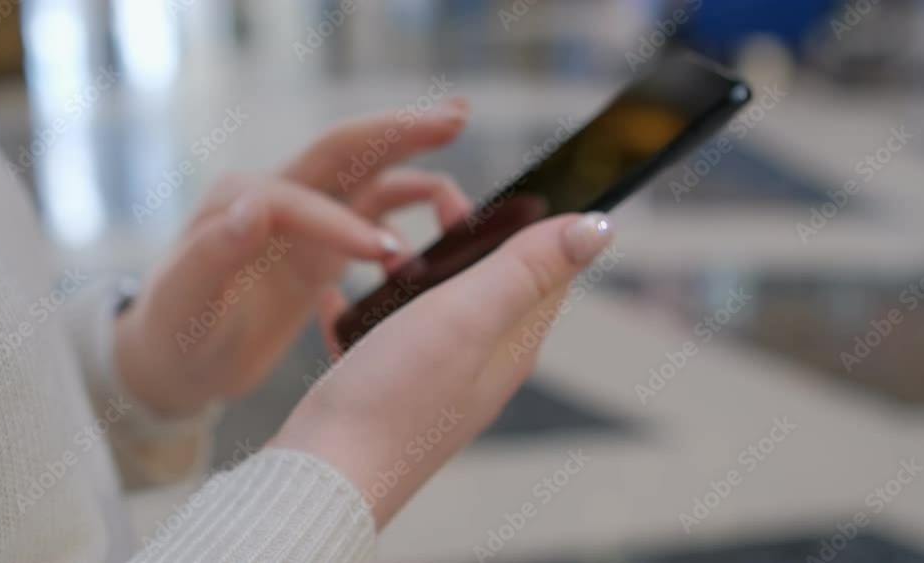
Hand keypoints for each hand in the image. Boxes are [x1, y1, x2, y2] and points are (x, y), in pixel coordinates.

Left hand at [115, 100, 472, 416]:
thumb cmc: (175, 335)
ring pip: (372, 181)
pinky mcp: (323, 244)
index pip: (305, 198)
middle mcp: (279, 196)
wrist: (177, 361)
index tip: (387, 257)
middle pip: (350, 152)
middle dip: (403, 133)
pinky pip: (376, 220)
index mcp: (243, 201)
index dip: (346, 224)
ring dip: (419, 178)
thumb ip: (211, 255)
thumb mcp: (184, 304)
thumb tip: (253, 208)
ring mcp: (306, 219)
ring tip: (463, 208)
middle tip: (458, 117)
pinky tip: (431, 258)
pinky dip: (410, 228)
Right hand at [270, 212, 614, 527]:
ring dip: (413, 274)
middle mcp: (483, 363)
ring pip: (436, 307)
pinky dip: (367, 313)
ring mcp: (437, 380)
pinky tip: (337, 304)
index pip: (548, 273)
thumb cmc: (395, 396)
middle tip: (431, 215)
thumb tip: (599, 227)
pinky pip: (386, 337)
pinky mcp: (393, 391)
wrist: (324, 474)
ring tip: (381, 261)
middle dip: (464, 242)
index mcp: (513, 344)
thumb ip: (528, 268)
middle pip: (490, 284)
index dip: (529, 226)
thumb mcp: (468, 316)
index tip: (491, 199)